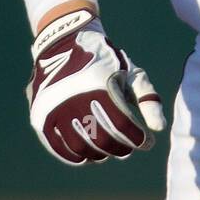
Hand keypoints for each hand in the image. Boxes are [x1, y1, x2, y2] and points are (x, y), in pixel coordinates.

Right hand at [26, 7, 165, 165]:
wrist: (63, 43)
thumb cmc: (105, 62)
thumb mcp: (131, 73)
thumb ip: (148, 99)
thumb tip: (159, 129)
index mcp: (100, 86)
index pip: (122, 125)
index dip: (138, 139)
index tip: (147, 142)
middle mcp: (74, 98)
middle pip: (102, 139)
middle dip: (121, 148)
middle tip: (129, 147)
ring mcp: (54, 109)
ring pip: (81, 147)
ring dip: (100, 154)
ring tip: (109, 149)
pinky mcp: (40, 117)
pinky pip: (59, 148)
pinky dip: (76, 156)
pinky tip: (89, 154)